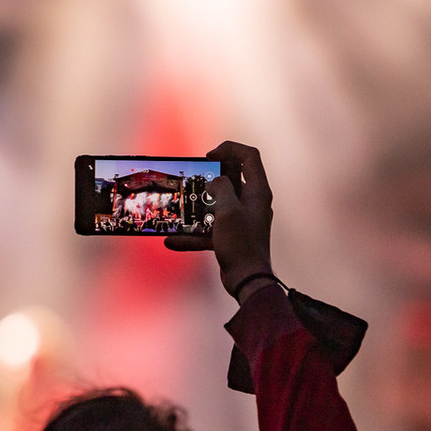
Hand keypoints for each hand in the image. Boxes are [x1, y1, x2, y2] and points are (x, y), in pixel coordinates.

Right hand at [166, 141, 272, 298]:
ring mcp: (242, 220)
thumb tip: (215, 182)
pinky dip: (194, 233)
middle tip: (194, 177)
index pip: (249, 157)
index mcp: (258, 192)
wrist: (247, 281)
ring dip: (199, 205)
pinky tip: (173, 240)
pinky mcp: (232, 236)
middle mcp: (253, 203)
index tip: (209, 155)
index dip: (230, 149)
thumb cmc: (241, 244)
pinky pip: (211, 229)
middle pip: (233, 178)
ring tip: (181, 205)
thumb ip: (221, 188)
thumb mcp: (228, 211)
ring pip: (218, 204)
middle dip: (210, 176)